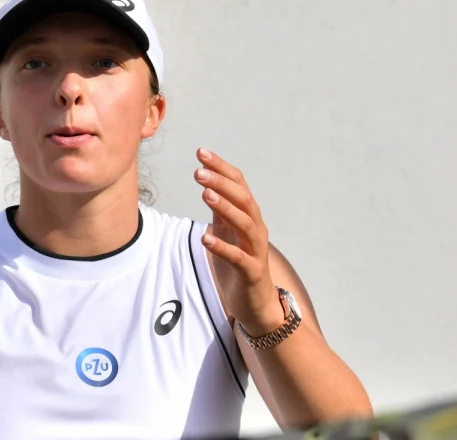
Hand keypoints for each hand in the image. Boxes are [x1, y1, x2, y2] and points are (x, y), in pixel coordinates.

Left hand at [195, 148, 283, 336]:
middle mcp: (256, 229)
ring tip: (204, 194)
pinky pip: (238, 258)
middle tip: (199, 172)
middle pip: (244, 200)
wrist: (257, 304)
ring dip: (225, 207)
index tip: (201, 152)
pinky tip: (205, 238)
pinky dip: (223, 247)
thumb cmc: (241, 265)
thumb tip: (208, 183)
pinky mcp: (252, 273)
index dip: (222, 168)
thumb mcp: (228, 232)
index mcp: (249, 217)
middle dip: (222, 183)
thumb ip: (221, 210)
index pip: (239, 185)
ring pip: (245, 224)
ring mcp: (256, 251)